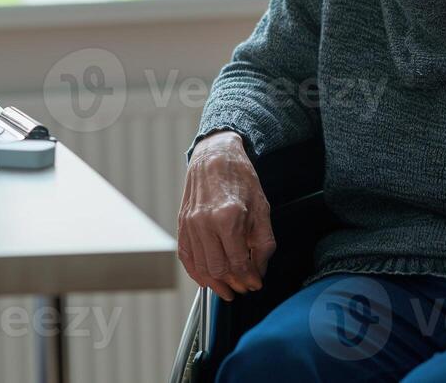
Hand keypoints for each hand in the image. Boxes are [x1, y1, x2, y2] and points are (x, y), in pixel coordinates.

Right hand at [177, 130, 276, 301]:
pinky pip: (186, 256)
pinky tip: (207, 279)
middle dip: (233, 284)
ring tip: (227, 289)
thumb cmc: (240, 179)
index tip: (255, 284)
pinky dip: (196, 272)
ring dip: (214, 283)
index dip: (249, 279)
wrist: (215, 156)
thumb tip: (258, 270)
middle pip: (218, 269)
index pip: (238, 263)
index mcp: (228, 218)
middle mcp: (205, 223)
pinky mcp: (182, 224)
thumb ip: (263, 243)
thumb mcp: (262, 209)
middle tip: (243, 288)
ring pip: (200, 267)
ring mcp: (190, 224)